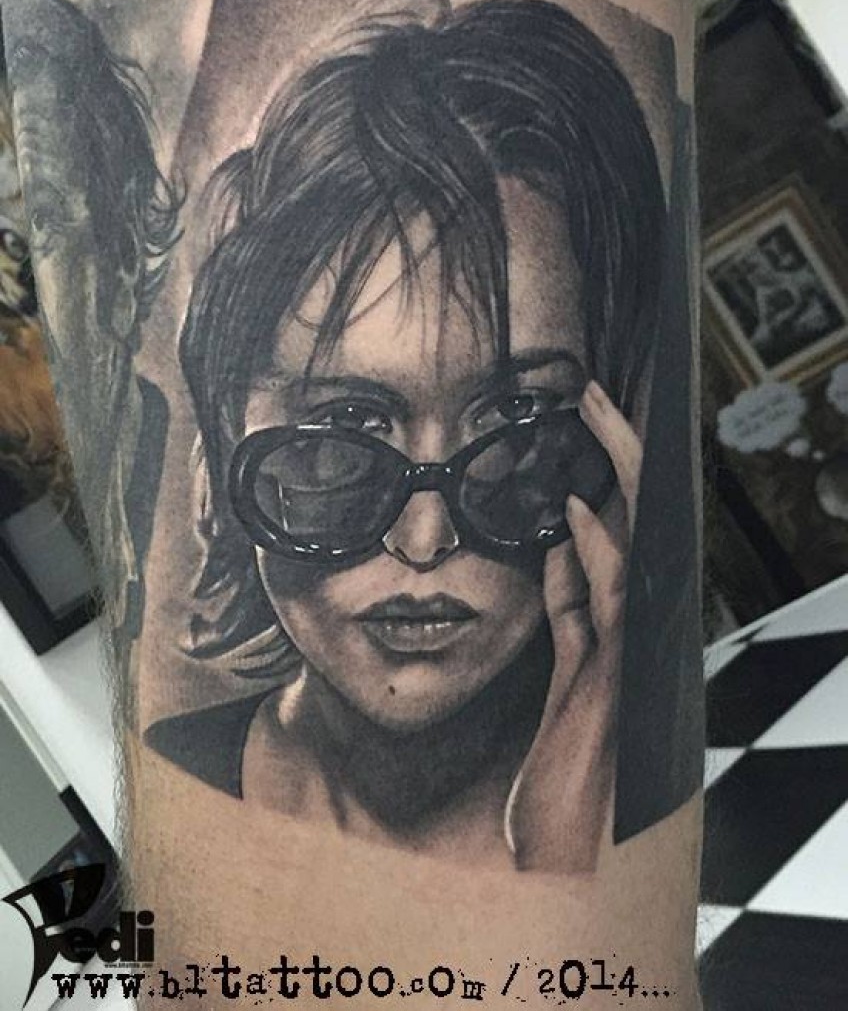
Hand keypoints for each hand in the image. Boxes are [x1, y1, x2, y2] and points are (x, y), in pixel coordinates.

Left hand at [506, 380, 641, 872]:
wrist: (574, 858)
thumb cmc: (569, 769)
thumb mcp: (566, 673)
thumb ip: (570, 610)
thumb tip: (560, 543)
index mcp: (625, 622)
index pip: (621, 527)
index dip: (609, 468)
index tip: (583, 416)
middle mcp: (638, 630)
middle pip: (637, 520)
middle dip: (618, 450)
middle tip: (591, 392)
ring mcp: (631, 653)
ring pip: (633, 543)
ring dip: (612, 476)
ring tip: (590, 415)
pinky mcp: (612, 682)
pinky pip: (607, 603)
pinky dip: (594, 553)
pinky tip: (574, 511)